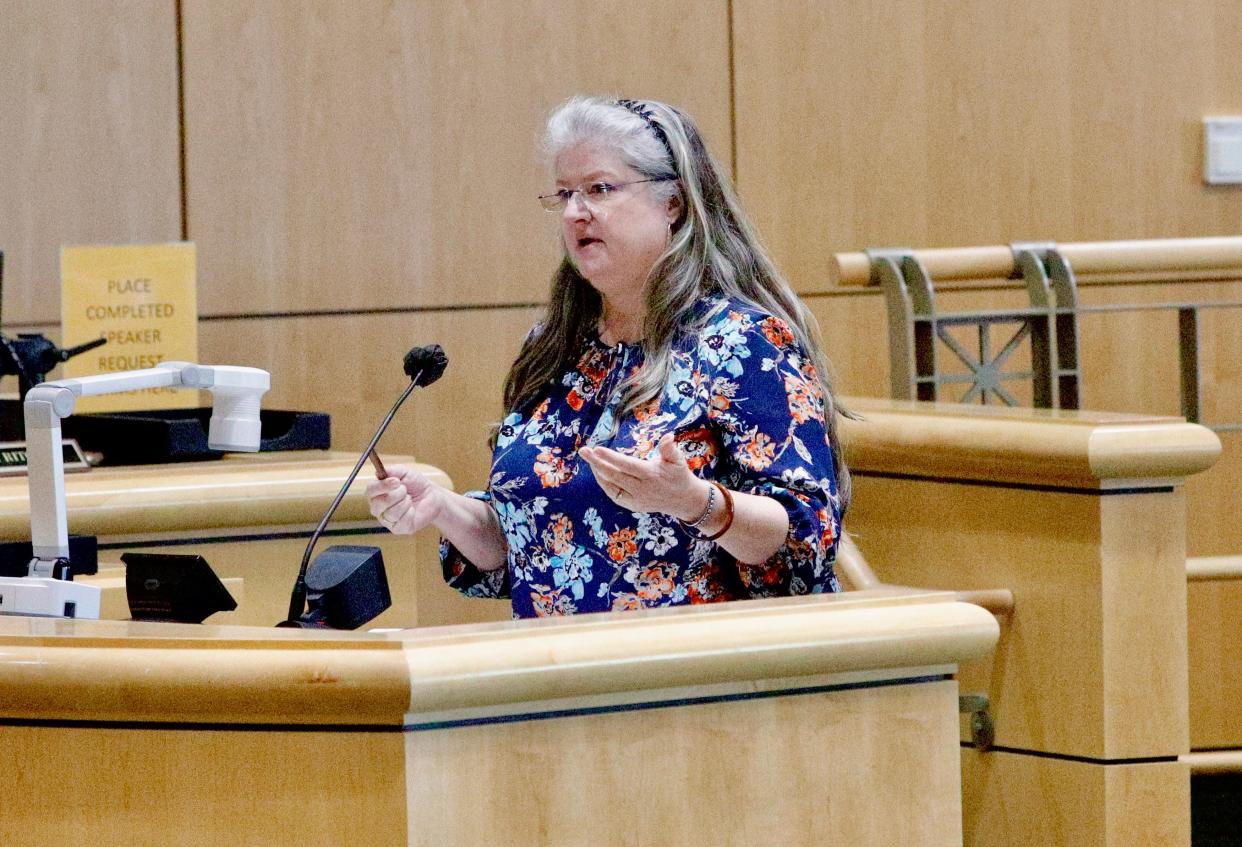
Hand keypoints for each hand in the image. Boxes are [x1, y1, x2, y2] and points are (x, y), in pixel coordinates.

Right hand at [365, 464, 444, 534]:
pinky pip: (401, 522)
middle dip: (396, 495)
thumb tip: (380, 473)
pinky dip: (410, 513)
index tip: (396, 481)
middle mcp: (378, 508)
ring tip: (410, 499)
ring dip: (405, 503)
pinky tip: (412, 509)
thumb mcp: (405, 472)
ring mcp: (387, 519)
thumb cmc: (415, 484)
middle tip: (405, 490)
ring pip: (391, 513)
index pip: (370, 491)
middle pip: (378, 504)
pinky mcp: (397, 529)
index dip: (382, 486)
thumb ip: (393, 470)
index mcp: (376, 492)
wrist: (432, 496)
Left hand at [579, 432, 709, 520]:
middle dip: (596, 462)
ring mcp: (635, 499)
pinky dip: (604, 483)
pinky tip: (597, 472)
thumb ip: (670, 449)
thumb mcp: (678, 460)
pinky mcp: (632, 505)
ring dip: (597, 472)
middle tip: (583, 450)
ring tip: (588, 458)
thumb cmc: (679, 475)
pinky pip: (613, 494)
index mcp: (650, 475)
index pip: (626, 465)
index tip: (596, 449)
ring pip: (610, 486)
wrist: (683, 500)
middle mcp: (641, 489)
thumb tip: (669, 436)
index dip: (610, 458)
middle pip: (614, 475)